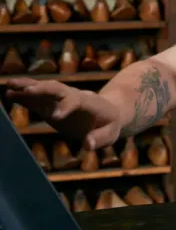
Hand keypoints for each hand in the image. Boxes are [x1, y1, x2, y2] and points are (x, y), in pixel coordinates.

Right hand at [6, 78, 121, 149]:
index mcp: (89, 103)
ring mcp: (61, 99)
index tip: (56, 117)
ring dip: (28, 86)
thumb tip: (87, 144)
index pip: (77, 101)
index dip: (67, 107)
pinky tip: (9, 93)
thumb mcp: (110, 133)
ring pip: (45, 89)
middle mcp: (73, 96)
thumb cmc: (109, 124)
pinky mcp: (51, 104)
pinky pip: (37, 97)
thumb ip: (99, 138)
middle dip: (44, 89)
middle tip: (28, 91)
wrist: (107, 110)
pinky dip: (24, 95)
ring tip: (10, 85)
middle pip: (58, 89)